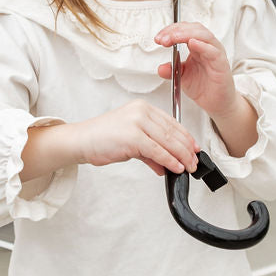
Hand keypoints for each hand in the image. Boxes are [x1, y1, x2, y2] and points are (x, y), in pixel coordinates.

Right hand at [77, 102, 198, 178]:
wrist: (81, 140)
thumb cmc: (102, 138)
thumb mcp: (131, 142)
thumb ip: (150, 152)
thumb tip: (166, 165)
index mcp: (142, 108)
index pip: (172, 122)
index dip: (186, 137)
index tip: (194, 148)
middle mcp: (141, 112)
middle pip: (172, 132)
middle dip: (186, 150)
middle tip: (194, 162)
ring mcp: (137, 122)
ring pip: (167, 141)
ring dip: (181, 157)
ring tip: (188, 167)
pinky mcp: (132, 136)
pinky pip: (157, 151)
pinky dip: (169, 161)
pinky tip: (175, 168)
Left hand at [155, 22, 236, 118]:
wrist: (217, 103)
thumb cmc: (204, 87)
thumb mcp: (181, 77)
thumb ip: (171, 71)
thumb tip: (160, 68)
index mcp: (197, 46)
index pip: (184, 30)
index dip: (171, 31)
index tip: (158, 39)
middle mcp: (207, 47)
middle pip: (194, 28)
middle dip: (176, 31)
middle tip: (163, 39)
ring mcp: (215, 54)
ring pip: (204, 35)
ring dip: (187, 34)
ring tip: (173, 38)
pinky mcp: (221, 64)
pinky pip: (213, 51)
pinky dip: (203, 46)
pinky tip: (192, 43)